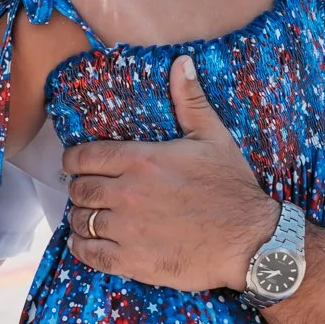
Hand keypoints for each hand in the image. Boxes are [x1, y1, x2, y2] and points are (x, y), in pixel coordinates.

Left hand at [64, 55, 278, 289]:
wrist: (250, 240)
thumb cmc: (232, 188)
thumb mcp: (213, 137)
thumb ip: (190, 100)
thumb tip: (182, 62)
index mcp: (142, 160)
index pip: (85, 156)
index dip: (74, 160)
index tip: (76, 165)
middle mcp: (128, 193)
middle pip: (79, 189)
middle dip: (79, 189)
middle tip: (87, 192)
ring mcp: (128, 229)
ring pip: (82, 221)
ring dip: (81, 218)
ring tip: (90, 217)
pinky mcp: (133, 261)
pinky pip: (90, 254)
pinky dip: (82, 248)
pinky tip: (87, 243)